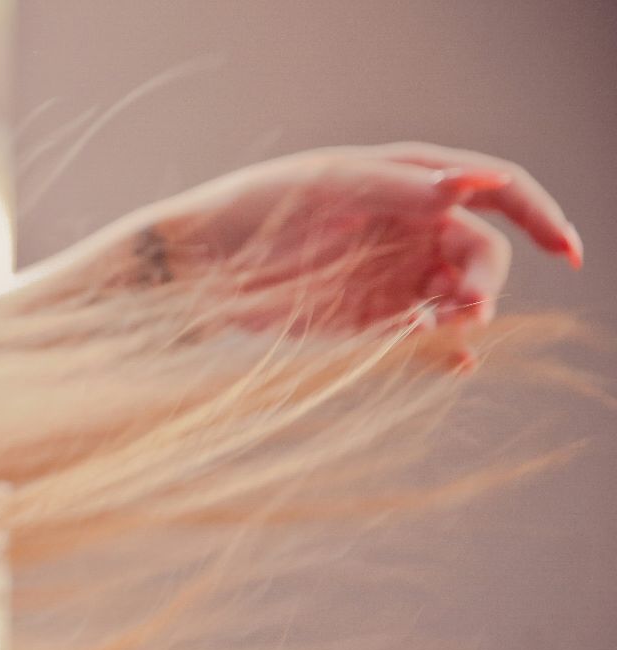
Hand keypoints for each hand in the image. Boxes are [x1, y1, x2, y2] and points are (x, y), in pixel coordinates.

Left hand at [139, 142, 581, 369]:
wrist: (191, 270)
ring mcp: (391, 279)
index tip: (565, 250)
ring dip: (464, 317)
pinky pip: (421, 340)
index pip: (495, 190)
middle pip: (481, 254)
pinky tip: (447, 361)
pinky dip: (440, 352)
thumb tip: (473, 182)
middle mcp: (409, 230)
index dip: (538, 215)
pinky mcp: (368, 325)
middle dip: (485, 280)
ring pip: (457, 300)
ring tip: (443, 331)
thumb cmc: (251, 210)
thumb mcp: (324, 187)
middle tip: (466, 308)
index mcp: (408, 182)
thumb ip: (400, 188)